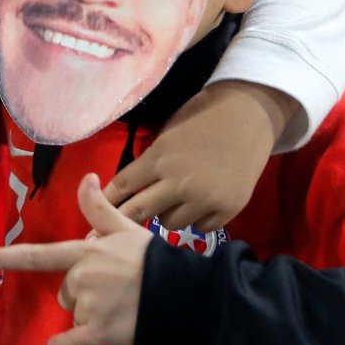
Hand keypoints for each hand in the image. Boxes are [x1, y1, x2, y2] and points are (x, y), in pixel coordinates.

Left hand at [0, 172, 151, 344]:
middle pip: (66, 291)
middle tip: (118, 289)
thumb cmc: (155, 261)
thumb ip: (99, 208)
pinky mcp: (100, 334)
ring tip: (124, 307)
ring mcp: (90, 308)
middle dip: (85, 292)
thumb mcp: (126, 229)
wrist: (187, 297)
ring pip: (74, 314)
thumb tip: (87, 177)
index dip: (2, 257)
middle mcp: (81, 279)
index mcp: (83, 254)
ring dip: (92, 314)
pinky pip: (70, 342)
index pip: (37, 255)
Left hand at [102, 81, 287, 229]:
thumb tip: (129, 187)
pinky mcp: (228, 210)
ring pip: (169, 223)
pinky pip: (199, 228)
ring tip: (172, 203)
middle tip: (118, 223)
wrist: (249, 116)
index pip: (121, 186)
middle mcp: (179, 182)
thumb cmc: (202, 117)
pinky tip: (198, 206)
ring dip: (165, 215)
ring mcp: (205, 199)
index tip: (95, 209)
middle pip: (138, 212)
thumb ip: (150, 161)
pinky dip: (195, 220)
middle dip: (125, 217)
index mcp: (159, 158)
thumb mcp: (166, 134)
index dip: (105, 200)